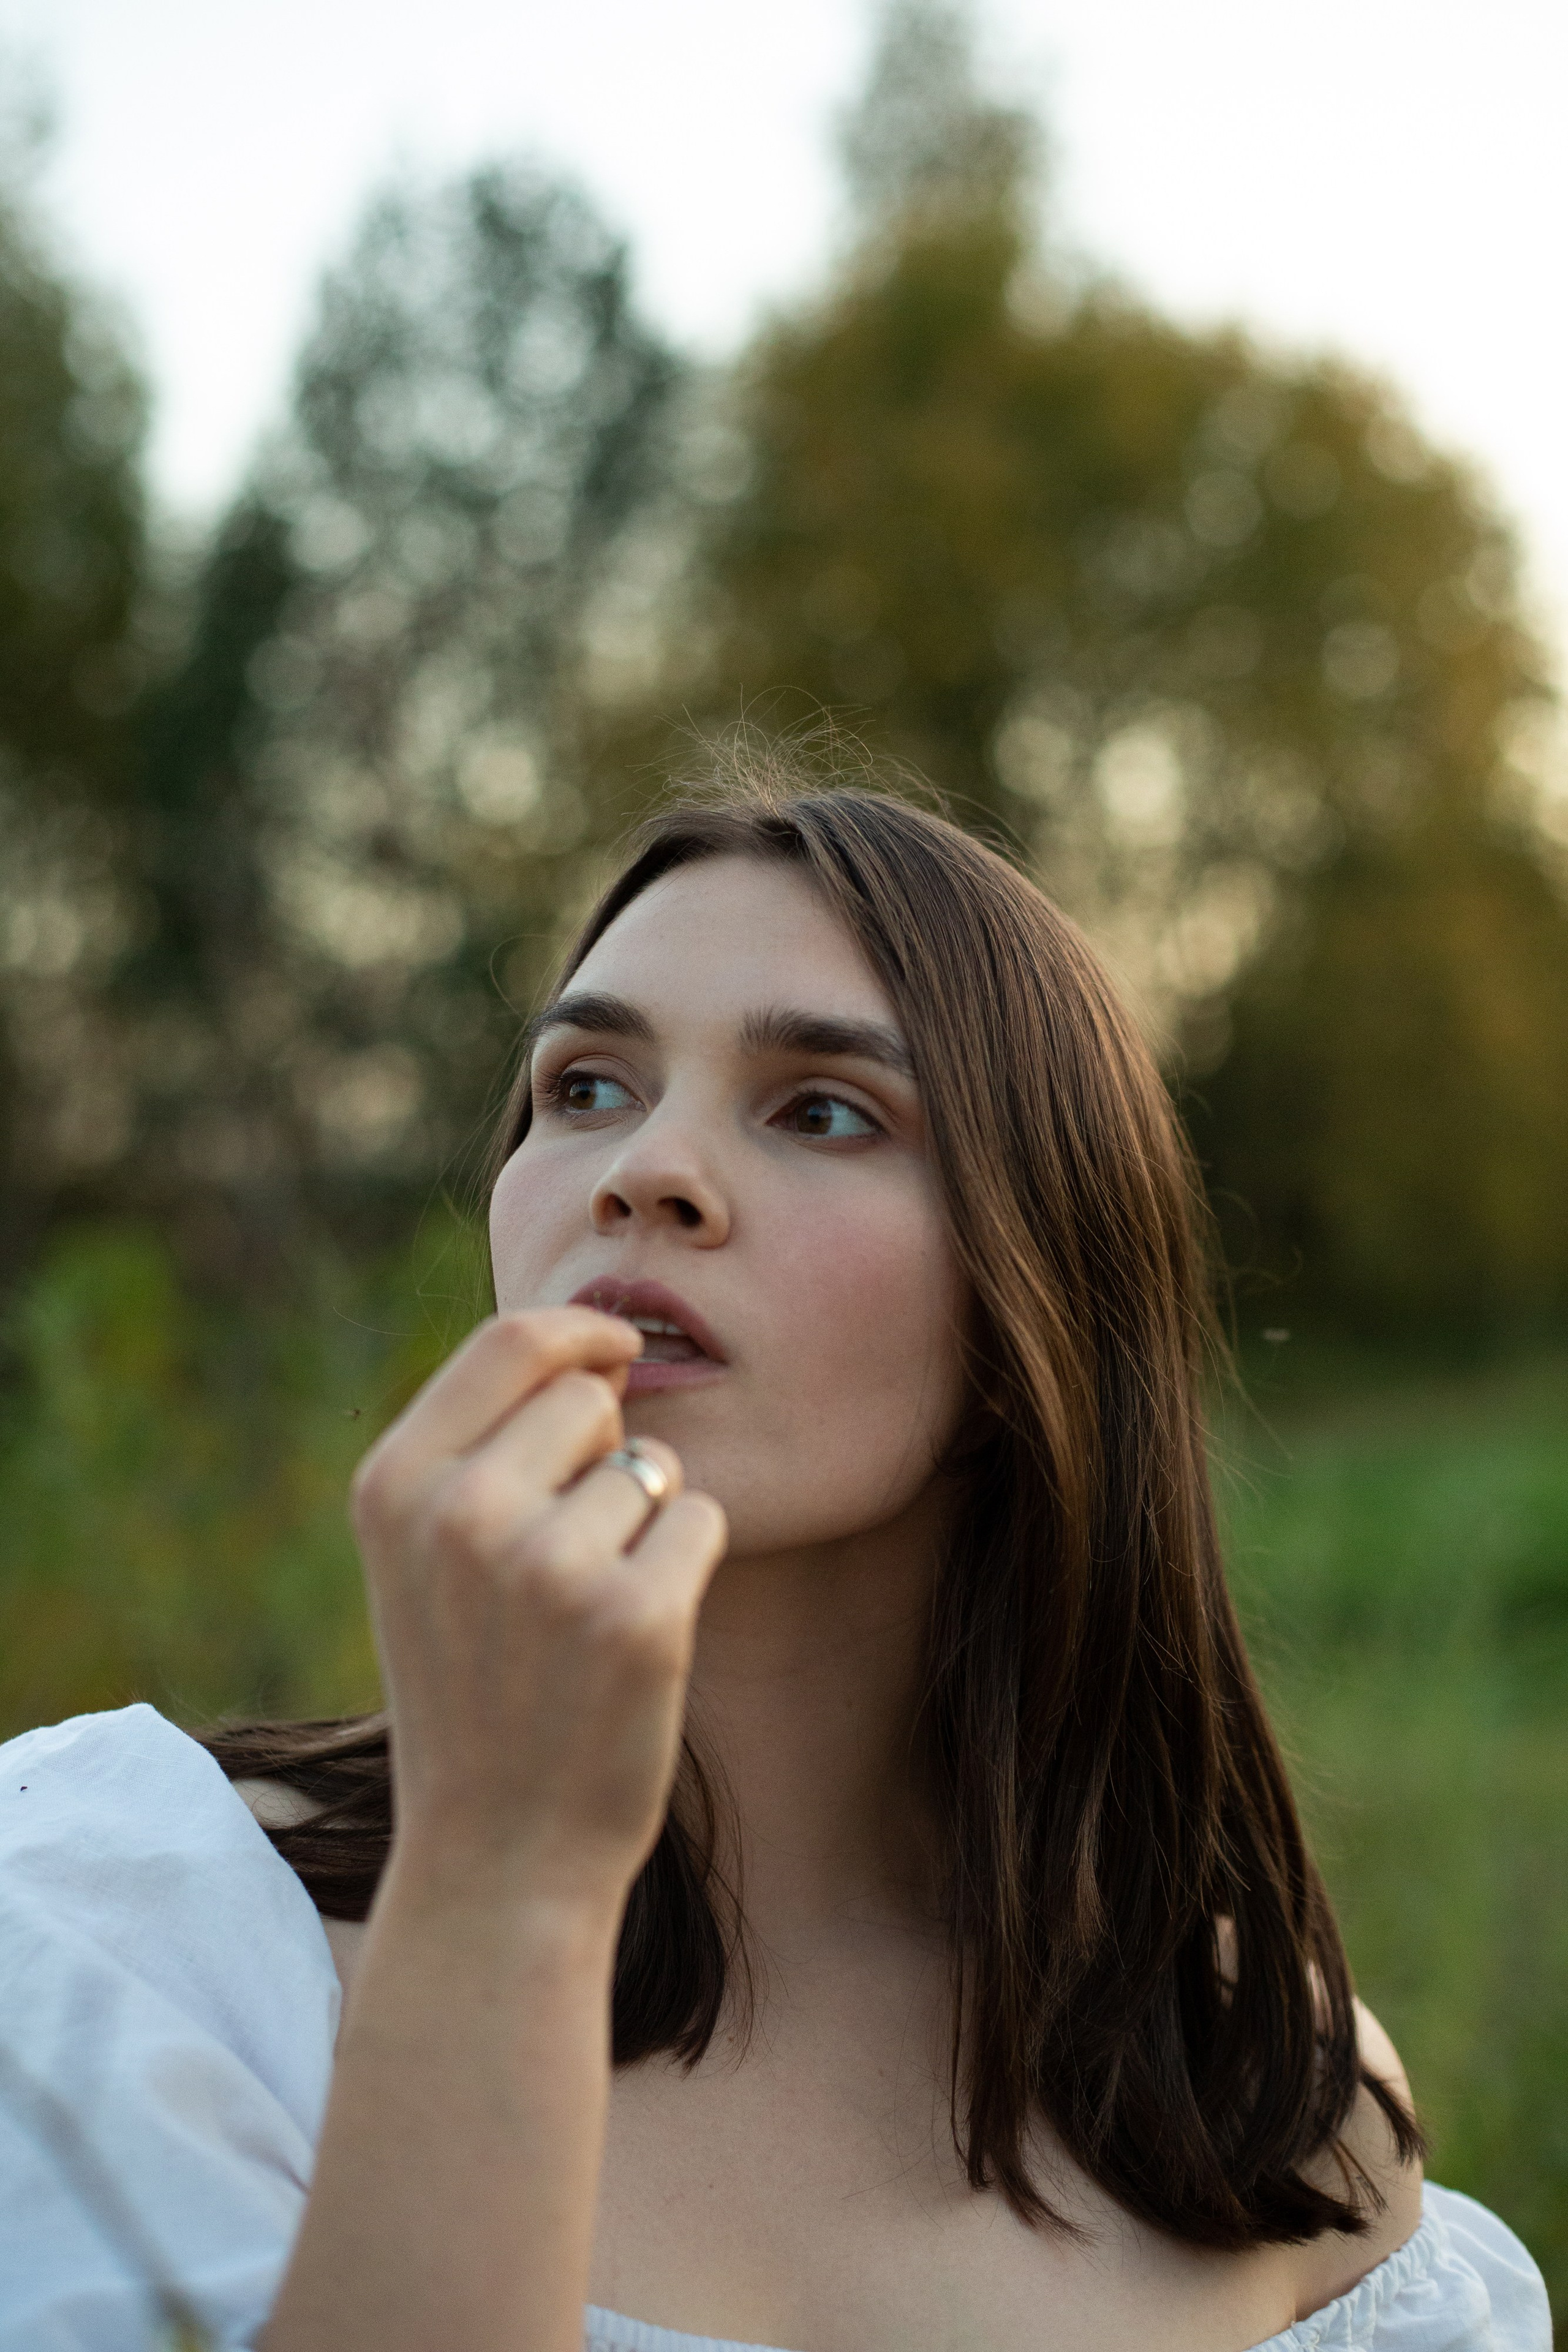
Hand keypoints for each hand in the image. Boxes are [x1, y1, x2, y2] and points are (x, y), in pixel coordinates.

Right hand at [349, 1308, 727, 1914]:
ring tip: (588, 1612)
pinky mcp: (637, 1615)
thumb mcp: (424, 1557)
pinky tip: (635, 1637)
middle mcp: (462, 1513)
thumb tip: (599, 1346)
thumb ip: (483, 1443)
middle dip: (604, 1451)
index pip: (507, 1340)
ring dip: (644, 1519)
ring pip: (651, 1463)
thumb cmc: (473, 1691)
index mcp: (395, 1487)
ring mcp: (549, 1566)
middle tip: (569, 1554)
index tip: (619, 1344)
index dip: (579, 1329)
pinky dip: (686, 1565)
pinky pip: (700, 1519)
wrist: (498, 1857)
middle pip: (588, 1398)